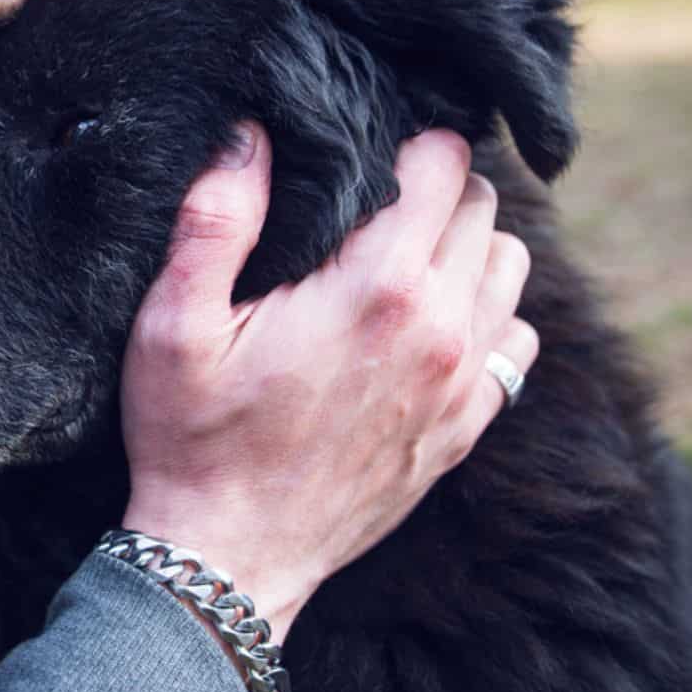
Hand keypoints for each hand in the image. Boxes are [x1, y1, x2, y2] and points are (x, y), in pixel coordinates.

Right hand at [119, 125, 536, 642]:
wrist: (229, 558)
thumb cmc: (194, 438)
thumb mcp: (175, 324)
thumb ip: (214, 219)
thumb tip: (249, 133)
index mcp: (377, 289)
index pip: (443, 166)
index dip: (407, 143)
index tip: (364, 153)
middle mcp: (442, 329)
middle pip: (484, 209)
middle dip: (436, 189)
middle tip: (373, 203)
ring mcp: (462, 385)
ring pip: (511, 269)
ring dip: (466, 249)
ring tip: (402, 257)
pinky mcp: (465, 430)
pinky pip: (517, 343)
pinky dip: (487, 318)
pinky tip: (428, 326)